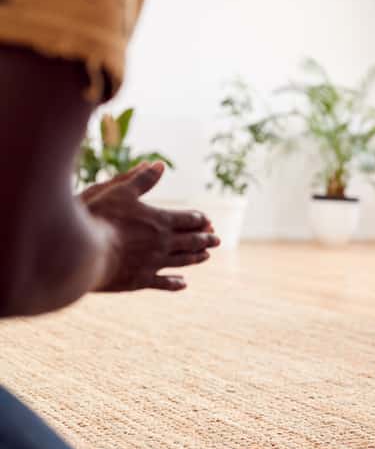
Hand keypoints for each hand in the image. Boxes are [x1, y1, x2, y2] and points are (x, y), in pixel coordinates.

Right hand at [81, 162, 218, 291]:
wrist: (83, 253)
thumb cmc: (99, 218)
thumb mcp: (120, 191)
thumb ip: (142, 179)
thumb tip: (160, 164)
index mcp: (161, 221)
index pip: (188, 219)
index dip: (199, 219)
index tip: (208, 221)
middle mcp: (162, 243)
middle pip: (190, 241)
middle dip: (204, 239)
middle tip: (217, 240)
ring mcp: (153, 264)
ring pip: (182, 261)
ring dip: (196, 257)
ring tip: (207, 256)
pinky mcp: (139, 281)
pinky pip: (163, 283)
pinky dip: (175, 283)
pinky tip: (183, 283)